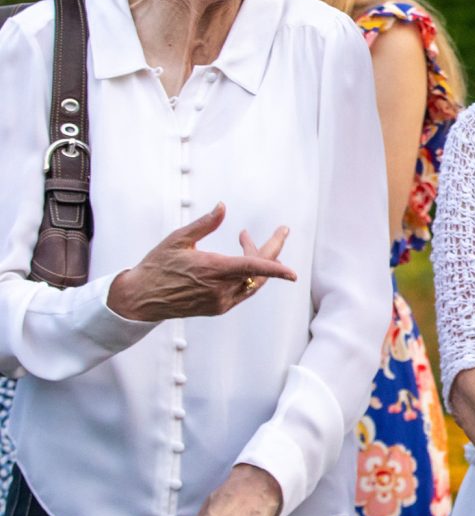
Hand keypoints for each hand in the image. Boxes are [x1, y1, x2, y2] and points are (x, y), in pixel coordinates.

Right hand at [107, 203, 296, 322]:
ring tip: (247, 240)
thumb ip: (204, 224)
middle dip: (273, 250)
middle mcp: (220, 289)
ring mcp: (220, 302)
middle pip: (259, 272)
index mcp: (212, 270)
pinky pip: (243, 292)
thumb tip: (222, 207)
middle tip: (281, 231)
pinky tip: (240, 260)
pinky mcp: (217, 308)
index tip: (293, 274)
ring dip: (258, 262)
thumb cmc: (157, 266)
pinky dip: (248, 275)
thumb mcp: (177, 240)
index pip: (253, 268)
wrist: (140, 299)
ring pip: (253, 283)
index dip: (276, 269)